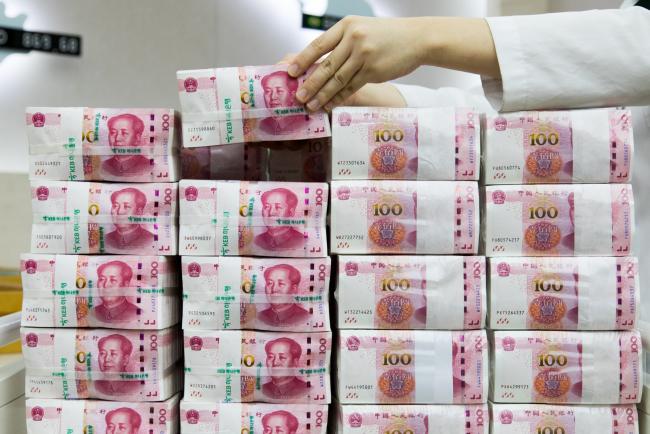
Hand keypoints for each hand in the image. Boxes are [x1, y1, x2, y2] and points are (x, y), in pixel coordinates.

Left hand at [287, 16, 429, 110]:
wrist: (417, 38)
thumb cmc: (388, 36)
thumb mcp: (362, 29)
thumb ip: (343, 43)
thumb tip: (320, 64)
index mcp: (347, 25)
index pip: (318, 45)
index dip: (302, 60)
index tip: (290, 72)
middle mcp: (353, 39)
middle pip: (325, 66)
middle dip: (309, 84)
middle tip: (298, 97)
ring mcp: (363, 55)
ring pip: (337, 79)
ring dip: (322, 95)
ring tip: (311, 106)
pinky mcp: (373, 71)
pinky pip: (351, 87)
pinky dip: (339, 98)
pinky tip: (330, 105)